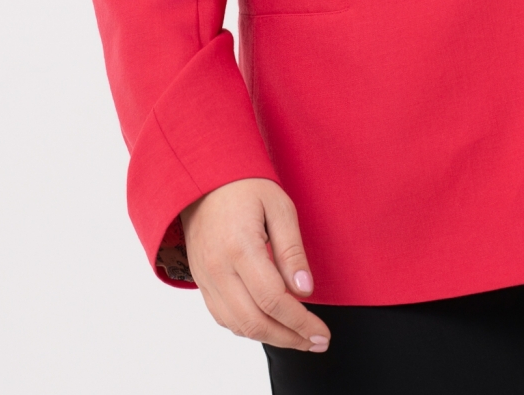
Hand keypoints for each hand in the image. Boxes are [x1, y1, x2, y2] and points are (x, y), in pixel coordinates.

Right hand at [179, 178, 330, 352]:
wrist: (204, 180)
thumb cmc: (245, 187)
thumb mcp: (280, 207)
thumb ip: (292, 251)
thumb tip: (305, 291)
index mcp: (241, 247)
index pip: (274, 299)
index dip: (301, 322)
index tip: (323, 333)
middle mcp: (218, 269)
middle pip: (255, 322)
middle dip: (290, 338)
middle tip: (317, 342)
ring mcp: (205, 279)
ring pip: (238, 326)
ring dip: (272, 338)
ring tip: (299, 338)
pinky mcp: (201, 282)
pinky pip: (224, 318)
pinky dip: (249, 329)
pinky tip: (271, 326)